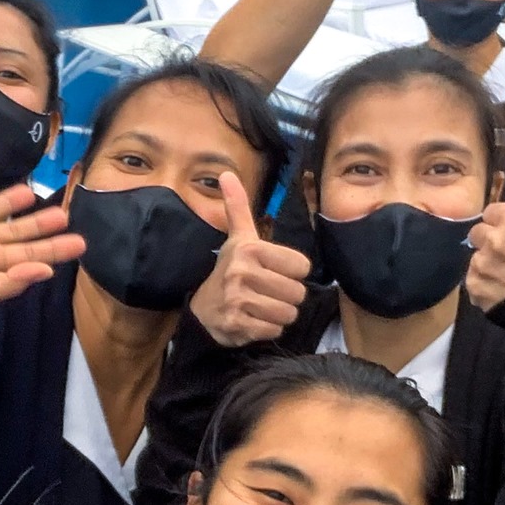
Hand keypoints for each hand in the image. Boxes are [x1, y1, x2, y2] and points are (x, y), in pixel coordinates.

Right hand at [188, 172, 311, 346]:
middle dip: (287, 296)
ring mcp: (239, 300)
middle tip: (268, 292)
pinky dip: (269, 329)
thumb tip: (226, 174)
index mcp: (250, 249)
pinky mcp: (238, 324)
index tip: (274, 271)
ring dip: (280, 314)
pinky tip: (255, 320)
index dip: (292, 272)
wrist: (203, 310)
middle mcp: (243, 273)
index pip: (301, 266)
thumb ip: (238, 207)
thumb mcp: (237, 238)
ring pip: (288, 313)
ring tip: (263, 306)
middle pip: (297, 292)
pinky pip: (274, 330)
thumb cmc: (229, 270)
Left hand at [464, 167, 504, 311]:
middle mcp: (494, 239)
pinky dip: (483, 285)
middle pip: (480, 232)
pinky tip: (501, 290)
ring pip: (475, 256)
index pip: (494, 212)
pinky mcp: (474, 286)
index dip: (504, 222)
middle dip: (492, 241)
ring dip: (487, 263)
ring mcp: (482, 263)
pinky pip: (471, 280)